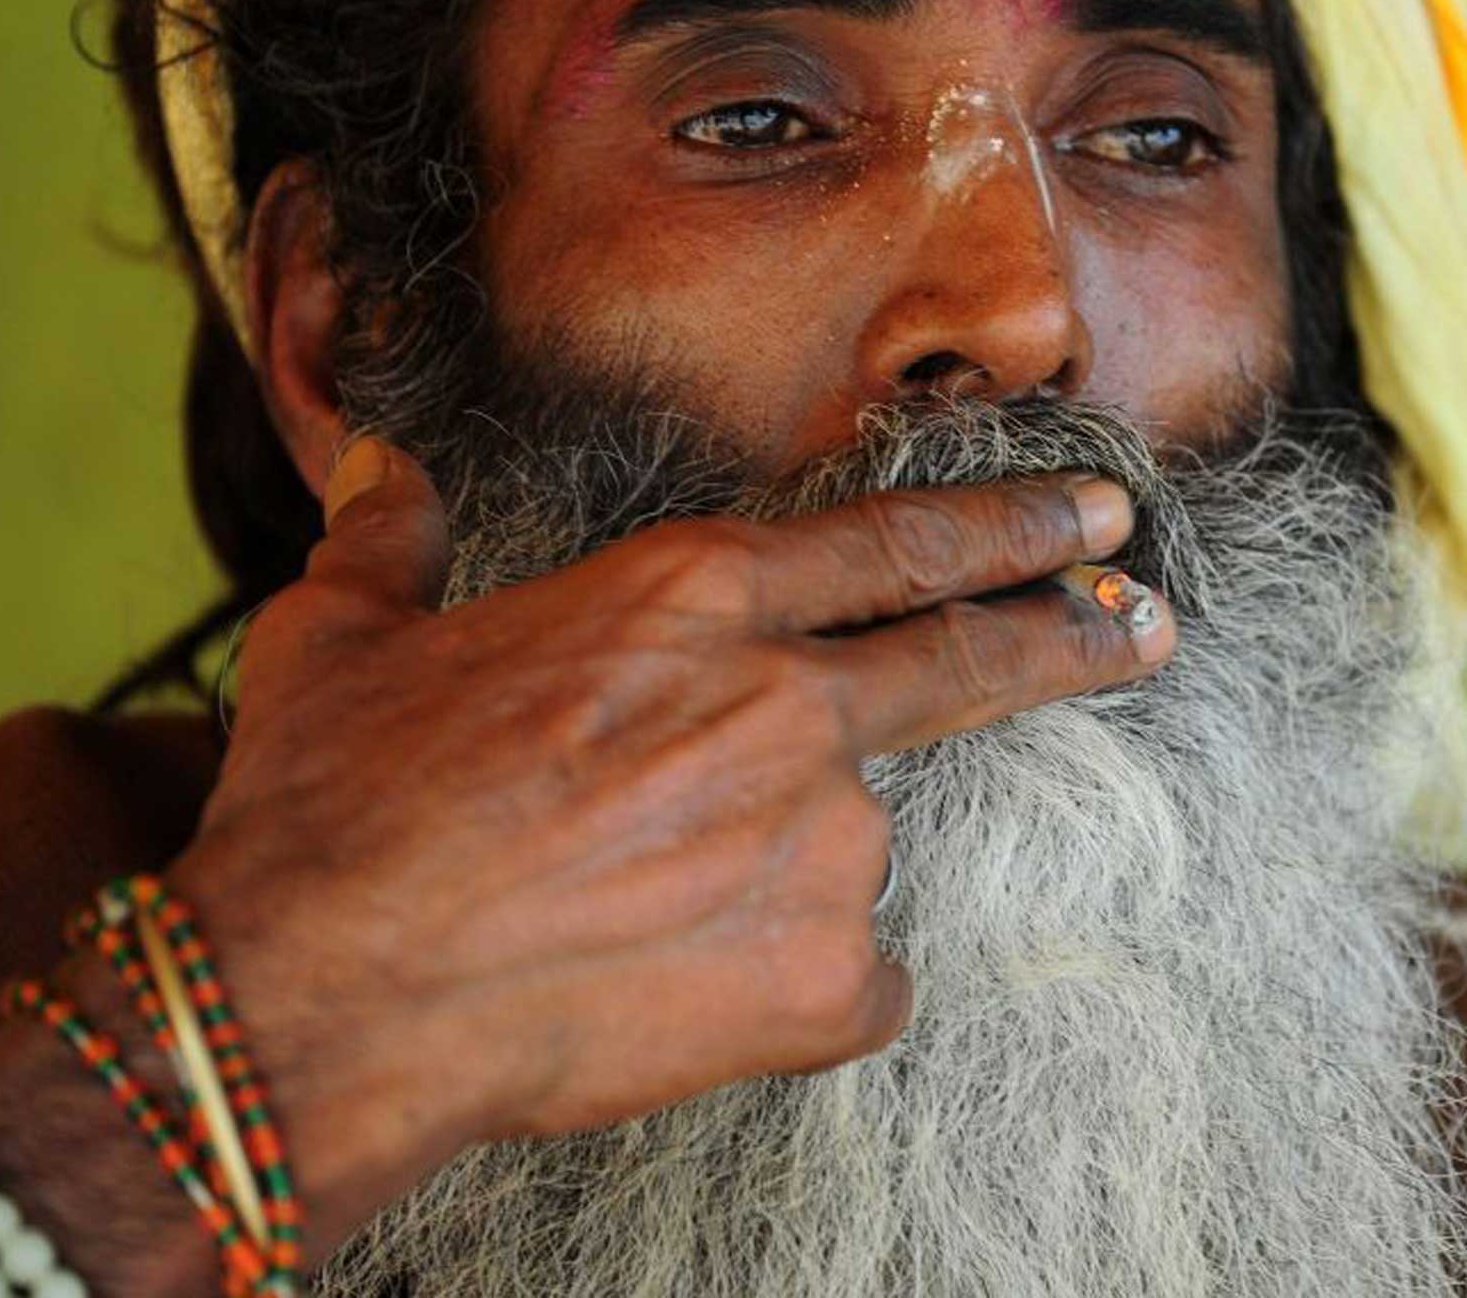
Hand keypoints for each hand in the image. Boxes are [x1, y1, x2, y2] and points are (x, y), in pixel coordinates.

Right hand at [166, 437, 1168, 1246]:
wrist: (319, 999)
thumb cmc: (333, 809)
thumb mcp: (344, 640)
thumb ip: (393, 540)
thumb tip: (379, 469)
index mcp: (686, 602)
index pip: (894, 543)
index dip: (1006, 528)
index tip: (1093, 520)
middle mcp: (782, 701)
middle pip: (967, 659)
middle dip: (1072, 637)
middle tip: (1147, 629)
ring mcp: (819, 839)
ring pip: (851, 850)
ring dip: (780, 875)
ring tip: (645, 914)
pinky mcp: (824, 976)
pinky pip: (848, 978)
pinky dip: (795, 989)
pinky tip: (689, 994)